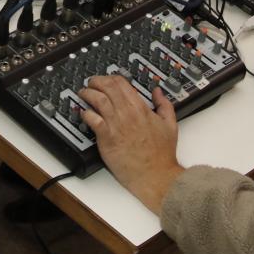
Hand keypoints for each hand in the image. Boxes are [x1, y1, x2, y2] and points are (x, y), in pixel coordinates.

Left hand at [77, 75, 184, 212]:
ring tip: (84, 94)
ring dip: (88, 93)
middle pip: (107, 87)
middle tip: (91, 83)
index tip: (106, 80)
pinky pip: (92, 119)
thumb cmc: (162, 154)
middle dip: (96, 81)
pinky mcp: (106, 138)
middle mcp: (126, 113)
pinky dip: (85, 113)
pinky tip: (84, 113)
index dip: (110, 78)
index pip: (121, 83)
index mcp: (140, 108)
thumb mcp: (170, 124)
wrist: (155, 175)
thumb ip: (164, 105)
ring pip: (97, 99)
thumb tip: (157, 92)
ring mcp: (115, 124)